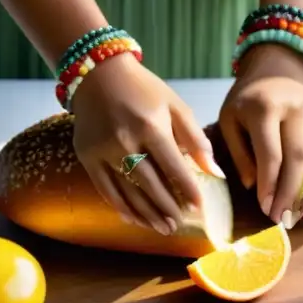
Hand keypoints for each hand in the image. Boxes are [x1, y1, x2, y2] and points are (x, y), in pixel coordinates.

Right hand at [71, 55, 225, 234]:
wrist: (98, 74)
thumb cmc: (144, 90)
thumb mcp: (175, 106)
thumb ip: (196, 139)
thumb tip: (215, 172)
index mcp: (150, 126)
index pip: (173, 167)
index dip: (187, 189)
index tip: (198, 207)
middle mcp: (124, 140)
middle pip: (150, 184)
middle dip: (167, 208)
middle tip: (180, 224)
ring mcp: (103, 151)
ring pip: (128, 192)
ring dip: (147, 214)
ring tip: (163, 228)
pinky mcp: (87, 156)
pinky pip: (105, 189)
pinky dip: (121, 207)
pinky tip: (134, 219)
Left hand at [218, 43, 302, 225]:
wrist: (273, 72)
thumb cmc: (245, 103)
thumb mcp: (229, 121)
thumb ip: (239, 153)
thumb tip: (255, 186)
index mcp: (265, 108)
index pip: (271, 153)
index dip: (270, 185)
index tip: (266, 210)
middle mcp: (295, 111)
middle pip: (300, 158)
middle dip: (292, 193)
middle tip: (285, 220)